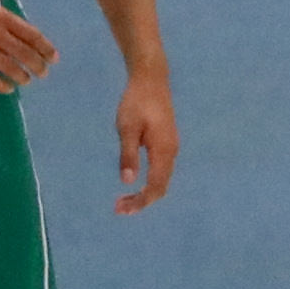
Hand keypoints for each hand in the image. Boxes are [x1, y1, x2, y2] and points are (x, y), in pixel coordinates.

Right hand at [0, 0, 56, 94]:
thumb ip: (4, 20)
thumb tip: (20, 35)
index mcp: (3, 18)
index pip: (32, 35)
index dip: (46, 48)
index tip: (53, 57)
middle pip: (25, 54)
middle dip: (38, 65)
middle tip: (43, 73)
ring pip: (10, 68)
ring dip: (22, 76)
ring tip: (26, 80)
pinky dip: (1, 85)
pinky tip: (7, 88)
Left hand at [113, 71, 179, 212]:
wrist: (151, 80)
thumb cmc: (136, 102)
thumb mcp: (127, 128)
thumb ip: (128, 155)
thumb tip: (128, 182)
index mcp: (163, 150)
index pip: (155, 186)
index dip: (140, 201)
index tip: (120, 208)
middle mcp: (171, 152)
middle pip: (161, 186)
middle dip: (142, 201)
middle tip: (119, 208)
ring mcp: (171, 147)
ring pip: (162, 179)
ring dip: (145, 193)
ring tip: (123, 199)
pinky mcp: (166, 143)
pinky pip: (161, 171)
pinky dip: (149, 182)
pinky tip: (135, 182)